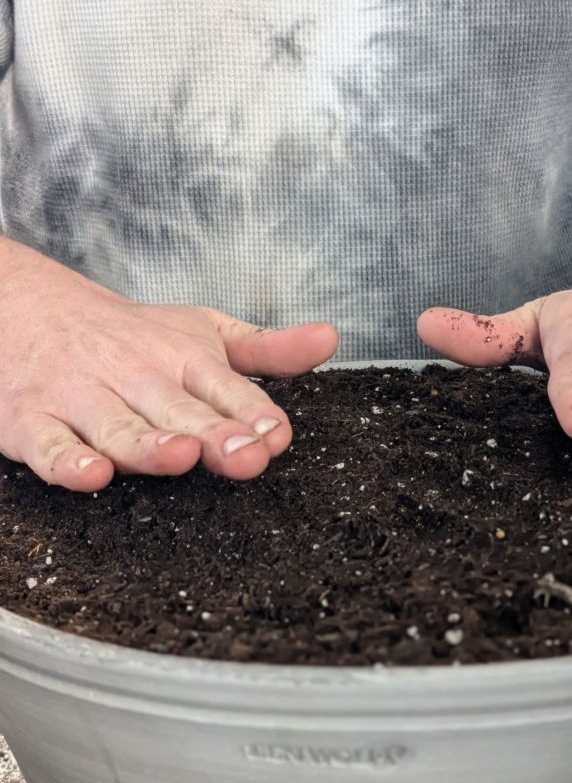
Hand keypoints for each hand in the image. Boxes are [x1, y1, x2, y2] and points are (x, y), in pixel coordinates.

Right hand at [0, 239, 337, 490]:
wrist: (26, 307)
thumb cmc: (129, 334)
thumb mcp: (203, 332)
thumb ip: (267, 350)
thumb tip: (330, 338)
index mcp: (182, 357)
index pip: (225, 387)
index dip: (253, 413)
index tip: (276, 435)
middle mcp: (135, 375)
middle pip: (178, 409)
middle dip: (214, 433)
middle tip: (246, 454)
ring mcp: (83, 397)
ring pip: (118, 427)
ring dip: (150, 444)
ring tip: (180, 454)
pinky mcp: (34, 420)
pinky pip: (50, 446)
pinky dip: (67, 462)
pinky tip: (92, 474)